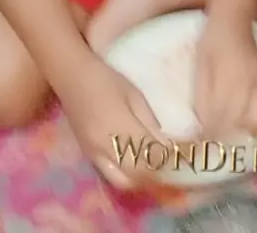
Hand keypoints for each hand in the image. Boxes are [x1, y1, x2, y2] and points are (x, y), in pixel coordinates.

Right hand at [56, 54, 162, 189]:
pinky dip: (127, 176)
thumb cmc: (106, 78)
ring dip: (142, 179)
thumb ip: (149, 122)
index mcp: (118, 127)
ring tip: (155, 167)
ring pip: (122, 181)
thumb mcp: (134, 94)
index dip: (168, 160)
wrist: (71, 76)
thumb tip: (167, 145)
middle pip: (136, 175)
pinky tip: (137, 165)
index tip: (184, 157)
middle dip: (157, 174)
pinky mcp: (87, 155)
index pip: (149, 155)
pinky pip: (110, 176)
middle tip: (171, 164)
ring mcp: (93, 154)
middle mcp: (103, 146)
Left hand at [194, 16, 256, 136]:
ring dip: (237, 130)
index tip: (196, 138)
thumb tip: (199, 119)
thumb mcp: (200, 64)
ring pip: (251, 121)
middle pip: (233, 123)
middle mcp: (245, 87)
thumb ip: (201, 92)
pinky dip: (251, 122)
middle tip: (207, 136)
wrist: (235, 19)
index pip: (216, 118)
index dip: (205, 132)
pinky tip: (240, 120)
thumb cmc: (212, 38)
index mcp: (225, 82)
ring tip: (224, 129)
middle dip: (220, 134)